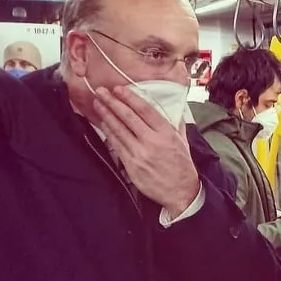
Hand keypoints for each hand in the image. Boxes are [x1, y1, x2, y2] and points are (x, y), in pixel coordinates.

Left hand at [93, 86, 200, 216]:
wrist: (180, 191)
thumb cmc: (182, 166)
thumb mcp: (183, 141)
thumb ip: (176, 123)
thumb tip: (173, 108)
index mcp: (166, 133)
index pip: (145, 110)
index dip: (129, 98)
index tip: (118, 89)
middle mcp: (152, 141)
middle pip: (128, 117)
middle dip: (112, 102)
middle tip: (101, 91)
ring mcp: (140, 154)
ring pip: (119, 130)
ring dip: (106, 115)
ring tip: (98, 104)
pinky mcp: (131, 165)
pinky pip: (117, 145)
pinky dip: (109, 133)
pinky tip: (104, 124)